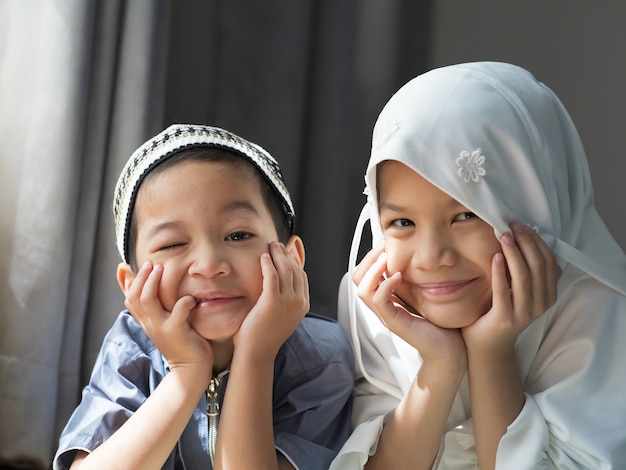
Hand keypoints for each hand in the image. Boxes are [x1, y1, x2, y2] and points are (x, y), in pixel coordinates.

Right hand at [124, 261, 213, 372]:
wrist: (191, 368)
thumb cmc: (181, 341)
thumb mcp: (164, 322)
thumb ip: (157, 307)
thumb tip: (156, 297)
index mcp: (146, 321)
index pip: (128, 299)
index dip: (126, 282)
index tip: (126, 265)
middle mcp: (149, 324)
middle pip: (134, 297)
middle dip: (141, 277)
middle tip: (151, 263)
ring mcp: (161, 328)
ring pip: (147, 301)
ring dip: (153, 283)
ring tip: (161, 269)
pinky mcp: (176, 331)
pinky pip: (178, 310)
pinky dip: (184, 301)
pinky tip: (191, 299)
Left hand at [233, 241, 309, 357]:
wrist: (257, 352)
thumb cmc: (264, 336)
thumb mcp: (282, 317)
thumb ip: (285, 301)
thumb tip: (280, 285)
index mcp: (302, 306)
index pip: (302, 276)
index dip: (294, 261)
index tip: (285, 253)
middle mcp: (298, 302)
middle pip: (295, 269)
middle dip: (286, 254)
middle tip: (277, 245)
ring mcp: (287, 301)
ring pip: (285, 269)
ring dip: (278, 254)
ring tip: (270, 246)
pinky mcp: (272, 301)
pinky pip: (272, 275)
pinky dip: (268, 263)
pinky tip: (263, 257)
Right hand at [354, 243, 465, 369]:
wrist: (452, 351)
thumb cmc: (442, 324)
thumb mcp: (426, 293)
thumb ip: (417, 278)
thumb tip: (420, 255)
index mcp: (387, 299)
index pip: (364, 275)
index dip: (370, 257)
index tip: (385, 243)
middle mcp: (383, 307)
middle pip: (357, 280)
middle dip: (368, 259)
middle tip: (384, 247)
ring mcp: (387, 315)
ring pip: (363, 290)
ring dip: (373, 270)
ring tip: (386, 258)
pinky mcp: (396, 323)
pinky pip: (379, 302)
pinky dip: (385, 286)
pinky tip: (397, 276)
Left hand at [462, 222, 560, 353]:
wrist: (487, 345)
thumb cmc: (501, 312)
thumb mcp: (520, 291)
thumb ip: (526, 272)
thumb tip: (524, 239)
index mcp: (548, 295)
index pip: (549, 261)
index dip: (536, 241)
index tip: (521, 226)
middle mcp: (540, 304)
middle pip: (538, 265)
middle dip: (525, 242)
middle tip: (511, 226)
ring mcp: (524, 313)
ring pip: (524, 276)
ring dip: (514, 252)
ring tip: (503, 235)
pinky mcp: (505, 318)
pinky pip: (504, 291)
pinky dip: (500, 272)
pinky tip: (495, 256)